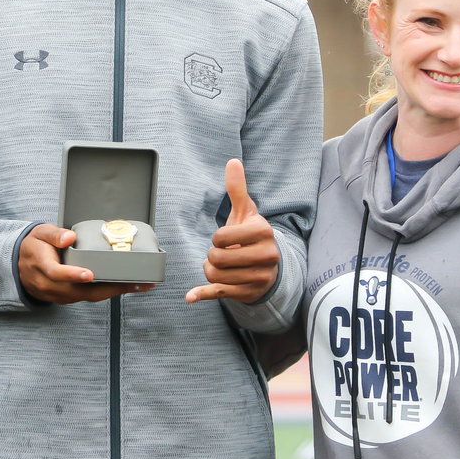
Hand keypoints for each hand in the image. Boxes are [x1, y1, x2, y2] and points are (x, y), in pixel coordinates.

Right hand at [18, 223, 151, 303]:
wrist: (20, 266)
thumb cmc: (34, 247)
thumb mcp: (39, 233)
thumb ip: (53, 234)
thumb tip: (69, 237)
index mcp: (42, 266)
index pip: (57, 273)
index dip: (73, 275)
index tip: (89, 274)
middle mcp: (50, 285)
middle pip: (80, 292)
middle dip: (109, 289)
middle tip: (134, 282)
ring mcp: (58, 295)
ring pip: (86, 297)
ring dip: (113, 292)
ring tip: (138, 284)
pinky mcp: (66, 298)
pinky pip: (87, 298)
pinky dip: (106, 293)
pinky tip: (124, 286)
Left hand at [186, 159, 279, 303]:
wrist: (269, 265)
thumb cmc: (251, 234)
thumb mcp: (246, 212)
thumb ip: (237, 189)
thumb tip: (232, 162)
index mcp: (263, 233)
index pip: (221, 237)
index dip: (217, 238)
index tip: (225, 238)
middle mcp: (266, 257)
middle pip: (217, 259)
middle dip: (212, 256)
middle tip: (221, 254)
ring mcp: (258, 277)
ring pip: (216, 276)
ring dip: (211, 270)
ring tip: (222, 266)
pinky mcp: (248, 293)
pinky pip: (219, 293)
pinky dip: (202, 294)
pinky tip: (190, 296)